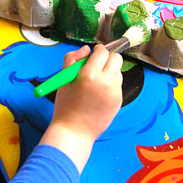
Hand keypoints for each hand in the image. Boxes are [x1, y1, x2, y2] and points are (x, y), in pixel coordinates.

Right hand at [39, 44, 122, 171]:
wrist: (74, 132)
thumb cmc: (66, 107)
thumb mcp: (64, 79)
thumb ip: (73, 58)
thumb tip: (86, 49)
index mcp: (90, 75)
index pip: (103, 52)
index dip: (98, 50)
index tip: (94, 53)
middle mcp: (106, 82)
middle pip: (116, 59)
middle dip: (107, 58)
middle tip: (97, 65)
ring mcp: (115, 93)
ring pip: (118, 72)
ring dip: (110, 72)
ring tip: (95, 82)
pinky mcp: (119, 101)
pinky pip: (118, 85)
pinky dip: (110, 84)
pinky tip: (98, 94)